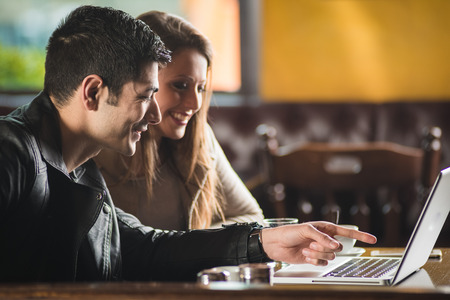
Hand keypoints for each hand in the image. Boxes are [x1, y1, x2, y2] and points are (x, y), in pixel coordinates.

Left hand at [260, 221, 376, 265]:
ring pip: (331, 256)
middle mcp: (325, 239)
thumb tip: (336, 245)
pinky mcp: (314, 259)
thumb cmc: (289, 232)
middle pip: (338, 247)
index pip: (347, 231)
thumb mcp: (306, 230)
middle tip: (312, 243)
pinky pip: (322, 263)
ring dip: (318, 254)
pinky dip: (314, 260)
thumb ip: (323, 237)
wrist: (276, 244)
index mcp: (325, 228)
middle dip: (325, 247)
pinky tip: (305, 255)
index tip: (373, 239)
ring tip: (306, 249)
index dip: (361, 235)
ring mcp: (320, 250)